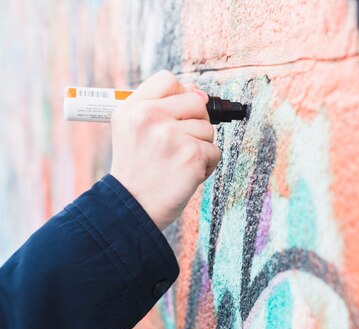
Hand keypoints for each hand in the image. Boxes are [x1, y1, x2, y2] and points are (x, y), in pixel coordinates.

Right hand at [110, 70, 219, 229]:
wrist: (131, 206)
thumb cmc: (136, 169)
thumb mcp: (130, 129)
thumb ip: (160, 106)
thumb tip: (200, 96)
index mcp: (134, 108)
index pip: (169, 80)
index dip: (180, 95)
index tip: (176, 114)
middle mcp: (151, 117)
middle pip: (196, 103)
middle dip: (194, 124)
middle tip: (176, 145)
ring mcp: (172, 136)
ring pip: (208, 129)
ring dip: (200, 147)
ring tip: (177, 162)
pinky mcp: (192, 156)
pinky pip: (215, 151)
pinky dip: (206, 165)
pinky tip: (186, 174)